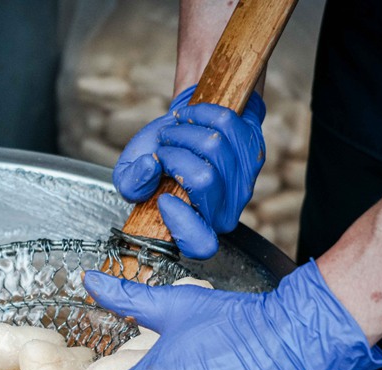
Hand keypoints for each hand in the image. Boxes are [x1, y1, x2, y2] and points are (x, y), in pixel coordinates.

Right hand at [113, 86, 266, 259]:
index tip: (163, 199)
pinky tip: (191, 119)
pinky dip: (200, 114)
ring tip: (174, 134)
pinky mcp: (253, 155)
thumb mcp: (128, 176)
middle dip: (173, 155)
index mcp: (194, 231)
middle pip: (203, 179)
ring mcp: (242, 185)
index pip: (201, 244)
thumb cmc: (154, 159)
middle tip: (162, 152)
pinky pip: (225, 125)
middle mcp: (223, 214)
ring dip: (184, 132)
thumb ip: (129, 183)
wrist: (181, 131)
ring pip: (213, 146)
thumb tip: (149, 166)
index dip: (181, 222)